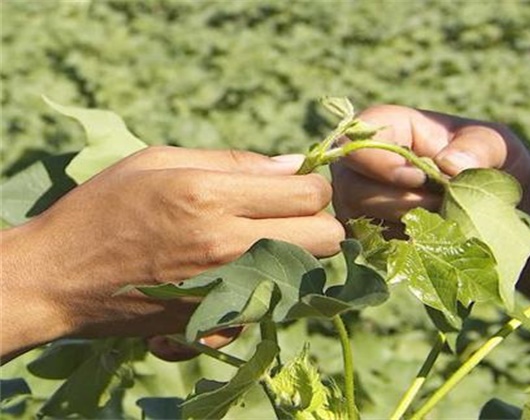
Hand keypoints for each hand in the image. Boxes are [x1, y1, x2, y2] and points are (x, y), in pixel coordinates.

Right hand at [1, 146, 343, 359]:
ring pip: (309, 272)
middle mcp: (226, 247)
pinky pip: (276, 304)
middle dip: (317, 220)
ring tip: (262, 239)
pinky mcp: (218, 321)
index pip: (309, 193)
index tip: (293, 184)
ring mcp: (225, 290)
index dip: (312, 184)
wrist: (59, 278)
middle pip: (327, 237)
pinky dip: (269, 287)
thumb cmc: (105, 207)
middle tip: (285, 213)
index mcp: (210, 197)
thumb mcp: (160, 161)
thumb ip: (234, 162)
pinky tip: (239, 272)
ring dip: (299, 253)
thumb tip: (295, 164)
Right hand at [331, 105, 529, 232]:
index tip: (420, 178)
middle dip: (400, 203)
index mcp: (387, 129)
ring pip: (359, 221)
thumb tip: (447, 165)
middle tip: (443, 205)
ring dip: (405, 226)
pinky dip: (402, 248)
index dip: (380, 162)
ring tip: (443, 220)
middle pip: (352, 188)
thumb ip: (479, 147)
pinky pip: (370, 246)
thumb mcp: (495, 144)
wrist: (492, 201)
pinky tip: (429, 239)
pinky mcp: (366, 234)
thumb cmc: (487, 161)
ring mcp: (358, 202)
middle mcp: (361, 166)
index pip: (355, 141)